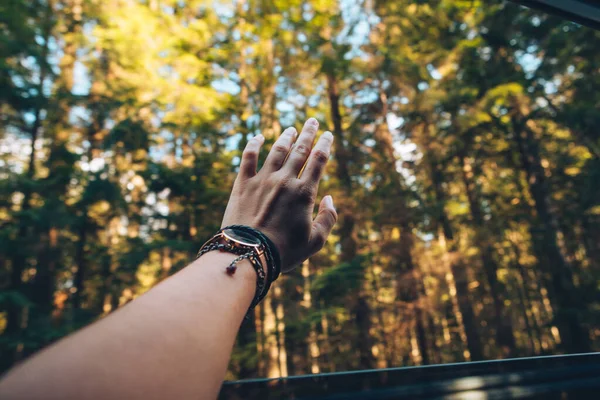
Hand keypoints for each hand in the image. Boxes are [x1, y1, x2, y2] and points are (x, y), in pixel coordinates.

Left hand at [221, 118, 337, 271]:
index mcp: (305, 192)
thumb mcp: (315, 241)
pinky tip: (258, 137)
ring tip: (291, 129)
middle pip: (300, 149)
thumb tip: (330, 198)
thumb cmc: (284, 251)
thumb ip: (328, 218)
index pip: (318, 160)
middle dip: (308, 133)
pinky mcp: (243, 184)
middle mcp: (285, 180)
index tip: (328, 134)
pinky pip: (248, 157)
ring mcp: (262, 180)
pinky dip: (253, 144)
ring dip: (285, 137)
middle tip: (312, 121)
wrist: (249, 254)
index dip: (325, 144)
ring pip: (277, 150)